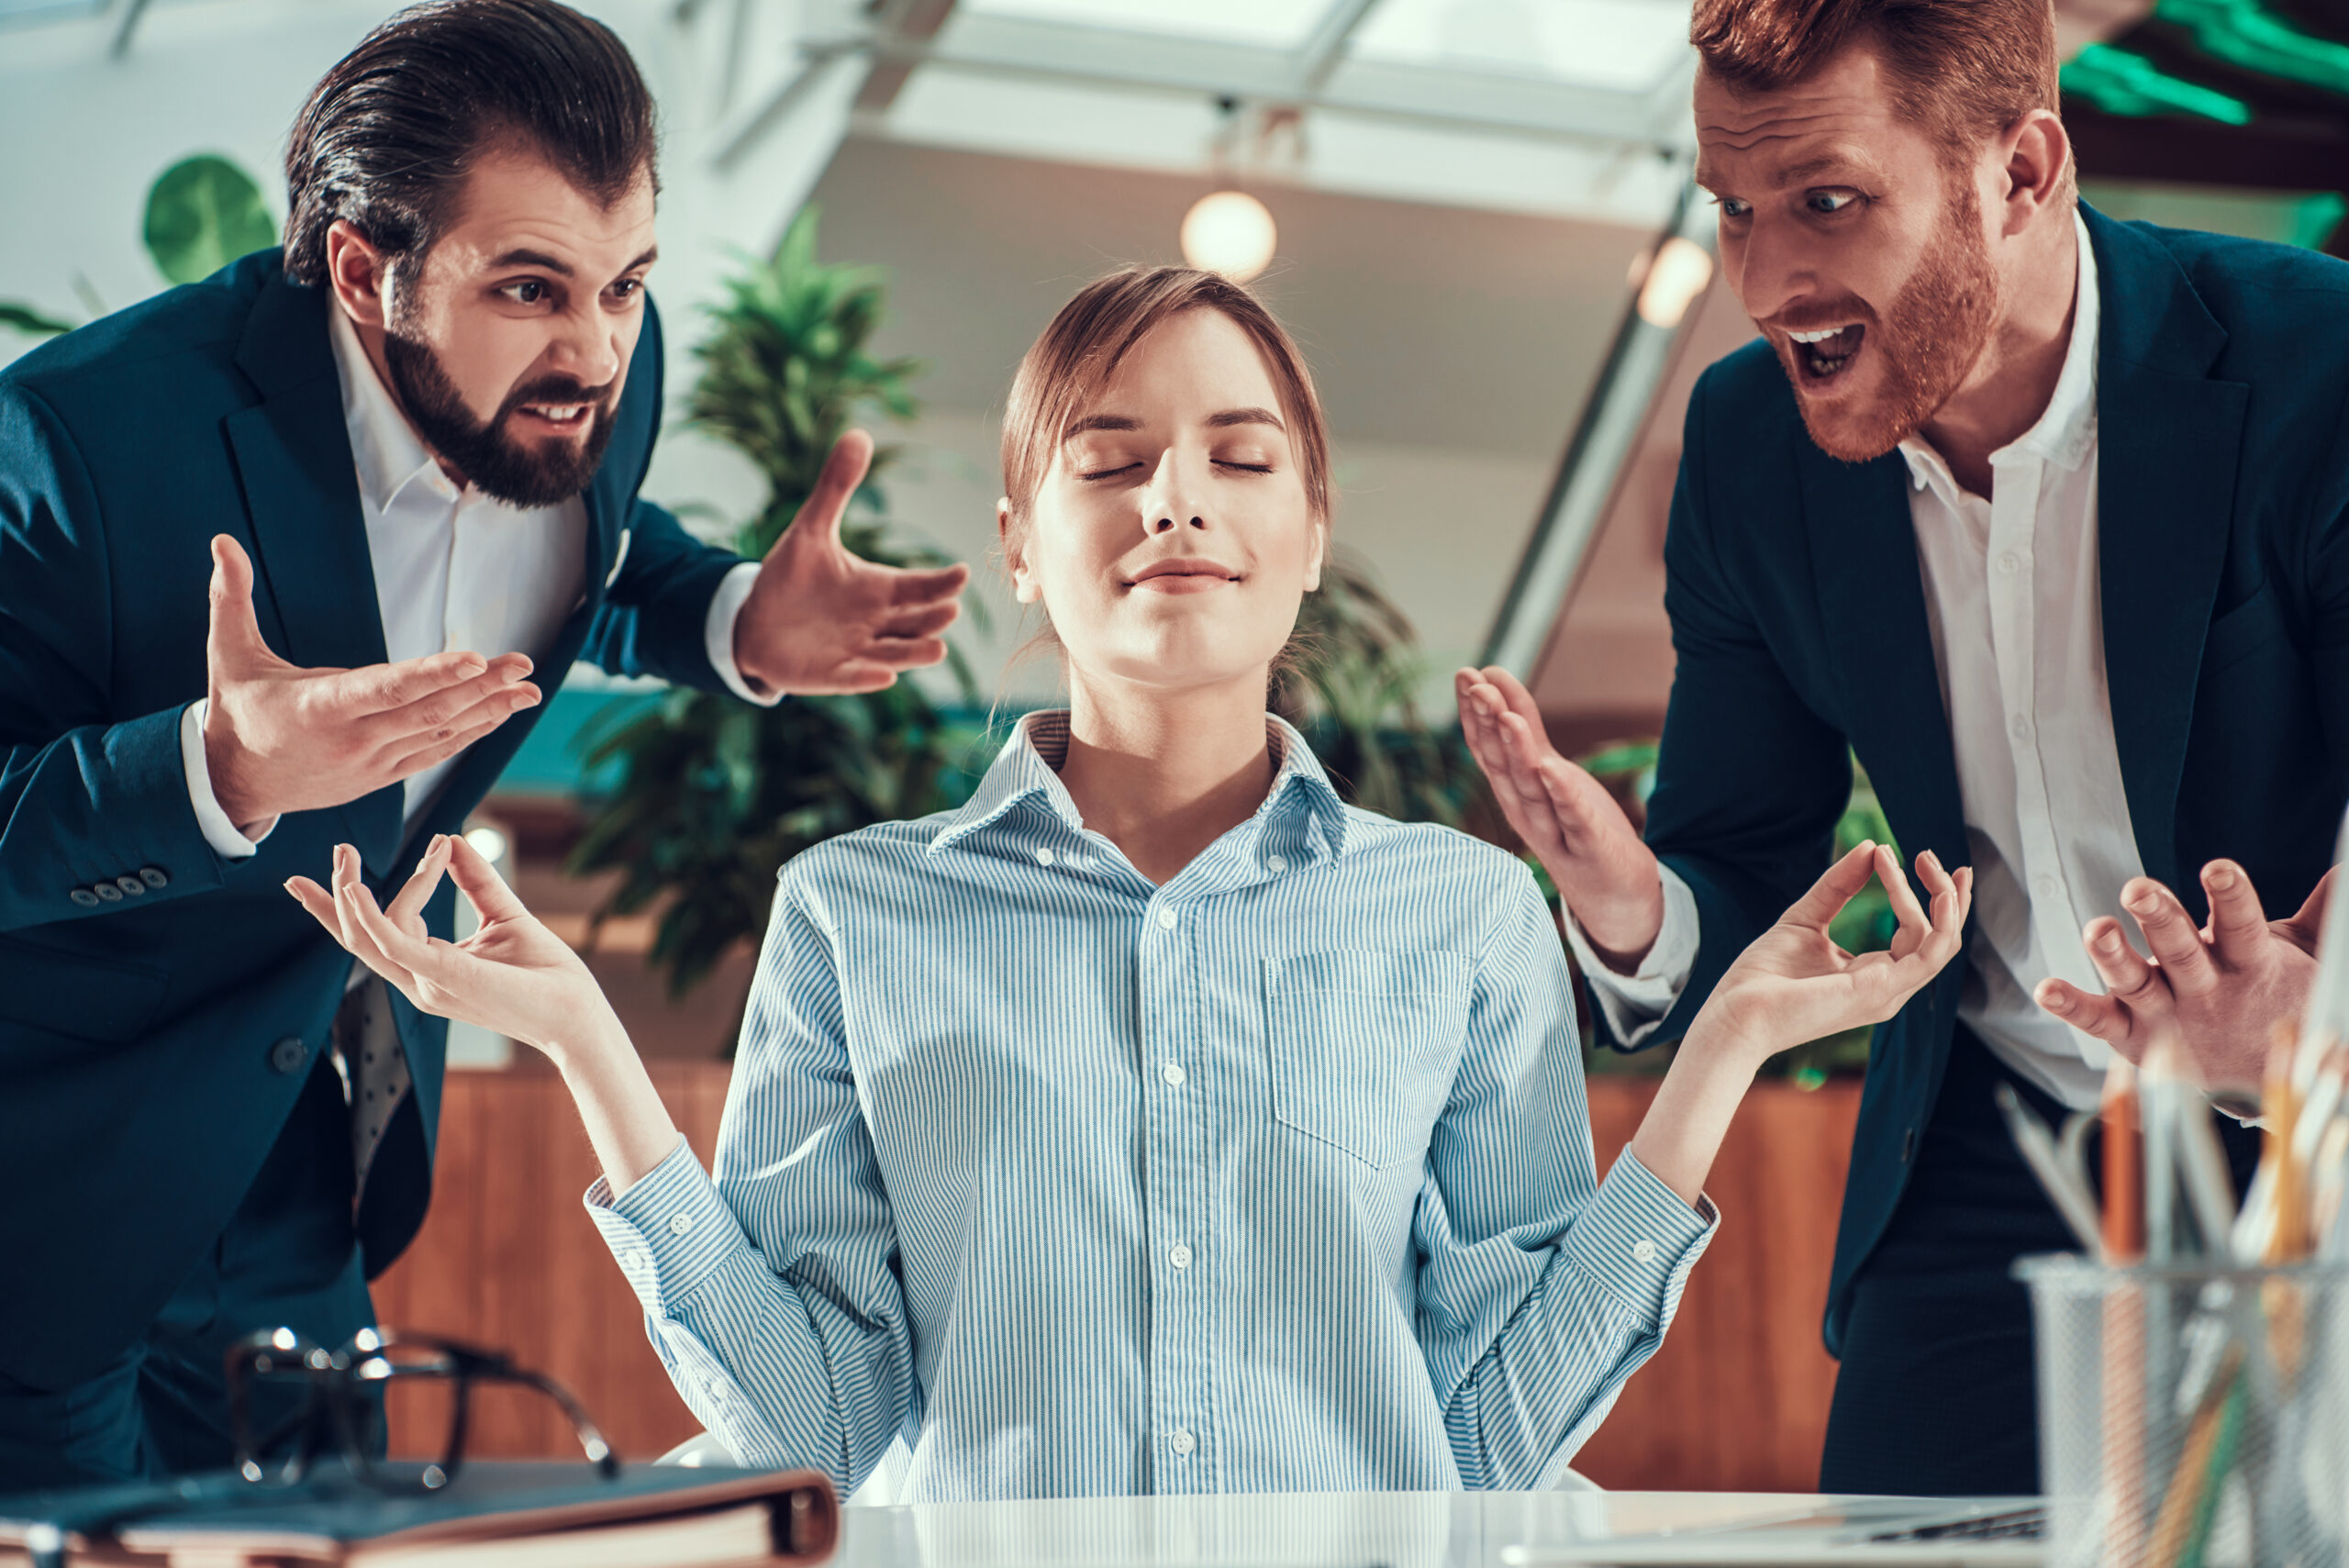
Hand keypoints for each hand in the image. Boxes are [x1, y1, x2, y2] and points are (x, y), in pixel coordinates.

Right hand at [203, 536, 539, 834]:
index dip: (434, 675)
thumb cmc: (238, 712)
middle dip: (481, 687)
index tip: (476, 659)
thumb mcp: (228, 655)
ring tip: (530, 688)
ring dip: (489, 710)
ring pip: (440, 734)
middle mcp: (353, 739)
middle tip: (523, 663)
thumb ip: (230, 597)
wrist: (236, 784)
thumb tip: (221, 540)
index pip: (386, 688)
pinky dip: (470, 733)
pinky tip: (500, 713)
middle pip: (428, 711)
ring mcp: (373, 762)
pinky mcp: (383, 776)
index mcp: (319, 708)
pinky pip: (436, 753)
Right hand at [286, 835, 614, 1061]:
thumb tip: (450, 839)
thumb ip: (476, 879)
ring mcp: (427, 982)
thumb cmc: (544, 972)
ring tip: (346, 853)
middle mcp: (419, 980)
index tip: (347, 854)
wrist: (576, 1010)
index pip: (371, 938)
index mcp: (428, 969)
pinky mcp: (444, 976)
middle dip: (332, 898)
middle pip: (356, 940)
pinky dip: (373, 916)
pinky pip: (395, 944)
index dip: (341, 906)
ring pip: (367, 938)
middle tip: (337, 850)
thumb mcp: (504, 914)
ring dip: (351, 893)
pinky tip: (358, 890)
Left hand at [732, 429, 971, 695]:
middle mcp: (877, 622)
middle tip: (950, 608)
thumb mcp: (811, 529)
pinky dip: (869, 677)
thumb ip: (836, 487)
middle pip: (916, 622)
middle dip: (934, 618)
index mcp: (879, 589)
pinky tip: (884, 676)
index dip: (941, 582)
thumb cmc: (790, 578)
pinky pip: (855, 677)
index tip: (961, 573)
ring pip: (896, 653)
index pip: (920, 586)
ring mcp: (858, 651)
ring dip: (915, 653)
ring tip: (937, 649)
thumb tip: (858, 433)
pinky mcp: (833, 674)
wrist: (754, 622)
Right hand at [1455, 665, 1662, 968]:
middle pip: (1501, 765)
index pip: (1487, 749)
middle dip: (1486, 724)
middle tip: (1475, 685)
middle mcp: (1524, 812)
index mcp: (1513, 794)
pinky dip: (1560, 795)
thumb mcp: (1548, 772)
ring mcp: (1553, 833)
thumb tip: (1494, 681)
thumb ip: (1525, 730)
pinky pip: (1571, 819)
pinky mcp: (1588, 849)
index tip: (1466, 675)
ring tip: (1507, 717)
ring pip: (1529, 789)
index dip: (1475, 713)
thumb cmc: (1576, 828)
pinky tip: (1551, 770)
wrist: (1615, 895)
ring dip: (1516, 753)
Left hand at [1689, 842, 1972, 1071]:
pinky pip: (1930, 954)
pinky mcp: (1881, 990)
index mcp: (1873, 975)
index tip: (1889, 852)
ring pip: (1941, 942)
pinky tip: (1933, 890)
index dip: (1916, 893)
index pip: (1916, 933)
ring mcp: (1889, 992)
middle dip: (1949, 896)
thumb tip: (1871, 846)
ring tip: (1924, 860)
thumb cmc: (1763, 977)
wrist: (1736, 1011)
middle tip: (1931, 856)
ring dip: (1941, 897)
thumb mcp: (1805, 919)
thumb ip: (1838, 887)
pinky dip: (1940, 919)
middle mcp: (1889, 987)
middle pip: (1942, 940)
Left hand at [2034, 861, 2329, 1093]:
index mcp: (2249, 965)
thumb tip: (2344, 870)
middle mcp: (2204, 990)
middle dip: (2159, 918)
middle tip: (2136, 888)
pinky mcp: (2132, 1038)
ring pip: (2136, 982)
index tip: (2217, 867)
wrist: (2259, 1082)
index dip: (2231, 896)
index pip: (2242, 926)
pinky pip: (2098, 1020)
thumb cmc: (2272, 998)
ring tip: (2096, 928)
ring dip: (2112, 955)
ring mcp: (2166, 1015)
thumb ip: (2321, 917)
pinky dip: (2071, 1005)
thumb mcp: (2303, 957)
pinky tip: (2045, 988)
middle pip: (2180, 950)